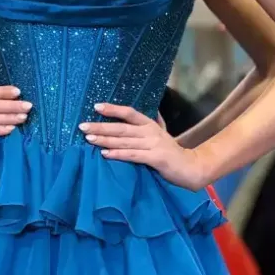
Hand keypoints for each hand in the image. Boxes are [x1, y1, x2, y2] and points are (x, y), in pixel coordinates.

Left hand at [79, 103, 207, 191]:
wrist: (191, 167)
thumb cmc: (171, 152)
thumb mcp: (161, 134)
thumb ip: (151, 123)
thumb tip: (148, 110)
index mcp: (150, 124)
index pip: (129, 113)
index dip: (113, 109)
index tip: (96, 106)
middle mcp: (150, 132)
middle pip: (121, 127)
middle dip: (100, 126)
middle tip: (82, 126)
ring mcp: (153, 145)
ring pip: (124, 141)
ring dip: (105, 140)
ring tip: (89, 138)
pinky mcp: (155, 159)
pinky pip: (132, 156)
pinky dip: (118, 154)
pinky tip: (105, 154)